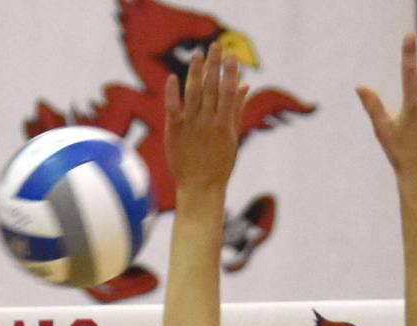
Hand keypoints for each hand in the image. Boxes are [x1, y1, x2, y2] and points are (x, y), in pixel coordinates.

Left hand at [164, 42, 248, 197]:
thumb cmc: (219, 166)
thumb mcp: (233, 139)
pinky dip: (172, 93)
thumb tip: (244, 85)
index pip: (228, 92)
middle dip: (214, 65)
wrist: (200, 189)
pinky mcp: (174, 132)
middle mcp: (207, 123)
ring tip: (198, 55)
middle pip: (211, 88)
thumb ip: (236, 111)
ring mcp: (190, 126)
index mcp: (224, 125)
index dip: (230, 72)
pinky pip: (172, 108)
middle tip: (215, 46)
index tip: (232, 56)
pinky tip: (173, 77)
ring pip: (193, 93)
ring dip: (195, 72)